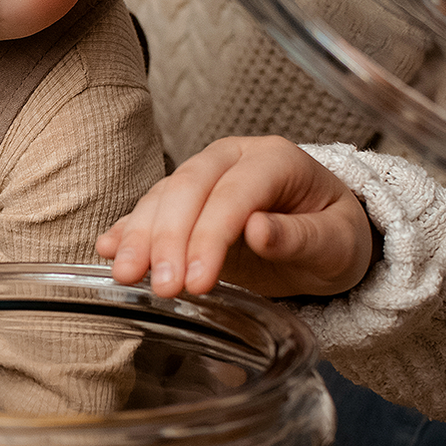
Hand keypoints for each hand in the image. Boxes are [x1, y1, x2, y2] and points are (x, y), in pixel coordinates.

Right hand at [96, 136, 376, 299]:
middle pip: (189, 188)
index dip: (211, 236)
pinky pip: (152, 208)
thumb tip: (258, 230)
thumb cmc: (335, 235)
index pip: (235, 194)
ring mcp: (205, 176)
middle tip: (162, 287)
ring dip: (140, 236)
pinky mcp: (186, 201)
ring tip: (126, 275)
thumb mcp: (336, 242)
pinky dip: (129, 228)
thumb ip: (300, 236)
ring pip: (163, 197)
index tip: (198, 281)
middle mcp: (233, 159)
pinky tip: (109, 247)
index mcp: (275, 160)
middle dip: (168, 238)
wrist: (326, 236)